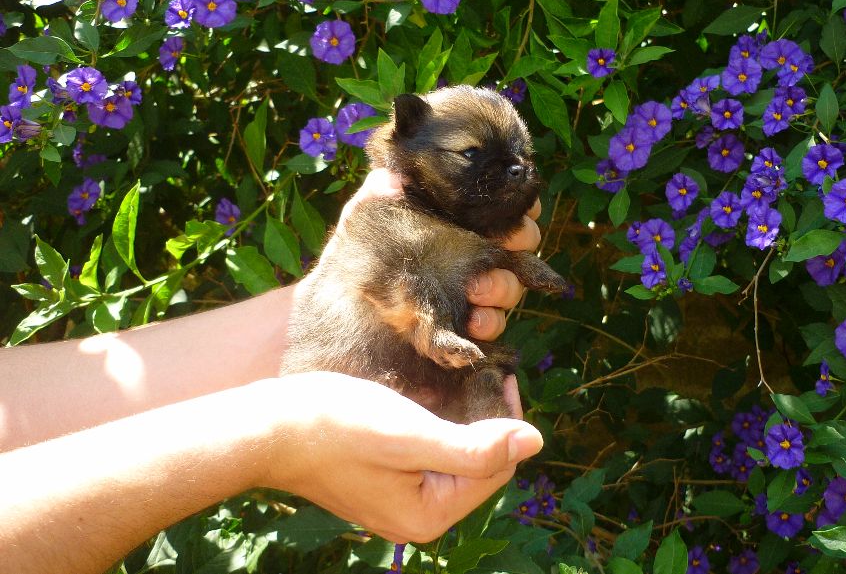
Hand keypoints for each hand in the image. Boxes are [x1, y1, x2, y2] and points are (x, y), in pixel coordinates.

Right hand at [262, 372, 542, 541]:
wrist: (267, 427)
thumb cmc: (336, 426)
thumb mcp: (412, 434)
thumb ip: (475, 446)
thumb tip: (537, 444)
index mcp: (430, 514)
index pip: (497, 468)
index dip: (509, 421)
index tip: (502, 373)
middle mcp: (417, 517)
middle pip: (478, 466)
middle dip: (490, 421)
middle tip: (488, 371)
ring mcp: (397, 501)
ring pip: (455, 457)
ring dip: (467, 419)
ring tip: (468, 377)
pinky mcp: (382, 481)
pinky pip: (428, 455)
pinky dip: (440, 425)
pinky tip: (436, 395)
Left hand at [338, 168, 541, 340]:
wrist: (348, 299)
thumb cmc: (364, 247)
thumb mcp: (366, 214)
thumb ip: (378, 194)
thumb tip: (388, 179)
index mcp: (464, 219)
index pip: (510, 207)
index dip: (523, 206)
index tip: (523, 207)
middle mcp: (479, 252)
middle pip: (524, 244)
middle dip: (521, 242)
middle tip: (507, 245)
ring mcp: (478, 290)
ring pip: (512, 287)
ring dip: (501, 288)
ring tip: (475, 291)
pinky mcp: (468, 324)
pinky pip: (492, 326)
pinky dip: (488, 325)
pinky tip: (473, 323)